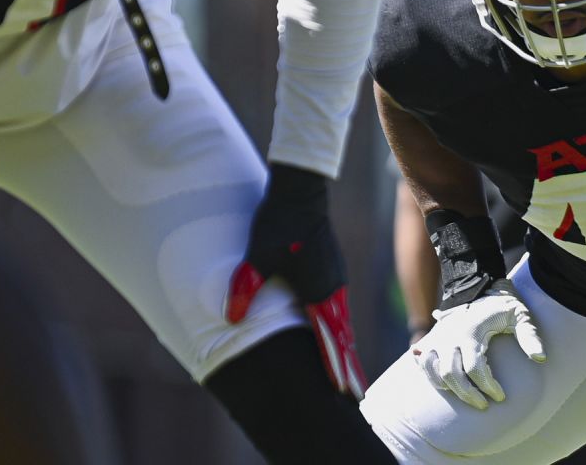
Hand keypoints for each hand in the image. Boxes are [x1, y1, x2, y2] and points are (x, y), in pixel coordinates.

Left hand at [225, 164, 365, 397]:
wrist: (301, 190)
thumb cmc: (278, 222)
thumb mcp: (256, 255)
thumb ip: (246, 287)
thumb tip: (231, 319)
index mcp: (318, 292)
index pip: (330, 340)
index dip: (336, 368)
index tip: (345, 393)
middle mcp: (332, 289)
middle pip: (343, 337)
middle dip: (349, 366)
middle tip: (355, 396)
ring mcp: (334, 278)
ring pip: (343, 321)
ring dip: (345, 347)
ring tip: (349, 371)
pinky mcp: (331, 268)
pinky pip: (339, 306)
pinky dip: (341, 326)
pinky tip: (335, 329)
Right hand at [412, 279, 544, 409]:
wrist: (479, 285)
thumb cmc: (502, 305)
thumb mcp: (520, 315)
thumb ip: (530, 336)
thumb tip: (540, 358)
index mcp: (471, 332)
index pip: (475, 368)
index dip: (488, 386)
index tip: (500, 396)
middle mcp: (450, 335)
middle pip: (450, 374)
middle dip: (467, 394)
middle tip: (484, 404)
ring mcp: (438, 336)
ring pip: (432, 369)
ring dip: (447, 387)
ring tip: (465, 395)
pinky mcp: (433, 337)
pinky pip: (422, 360)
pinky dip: (430, 374)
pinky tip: (444, 384)